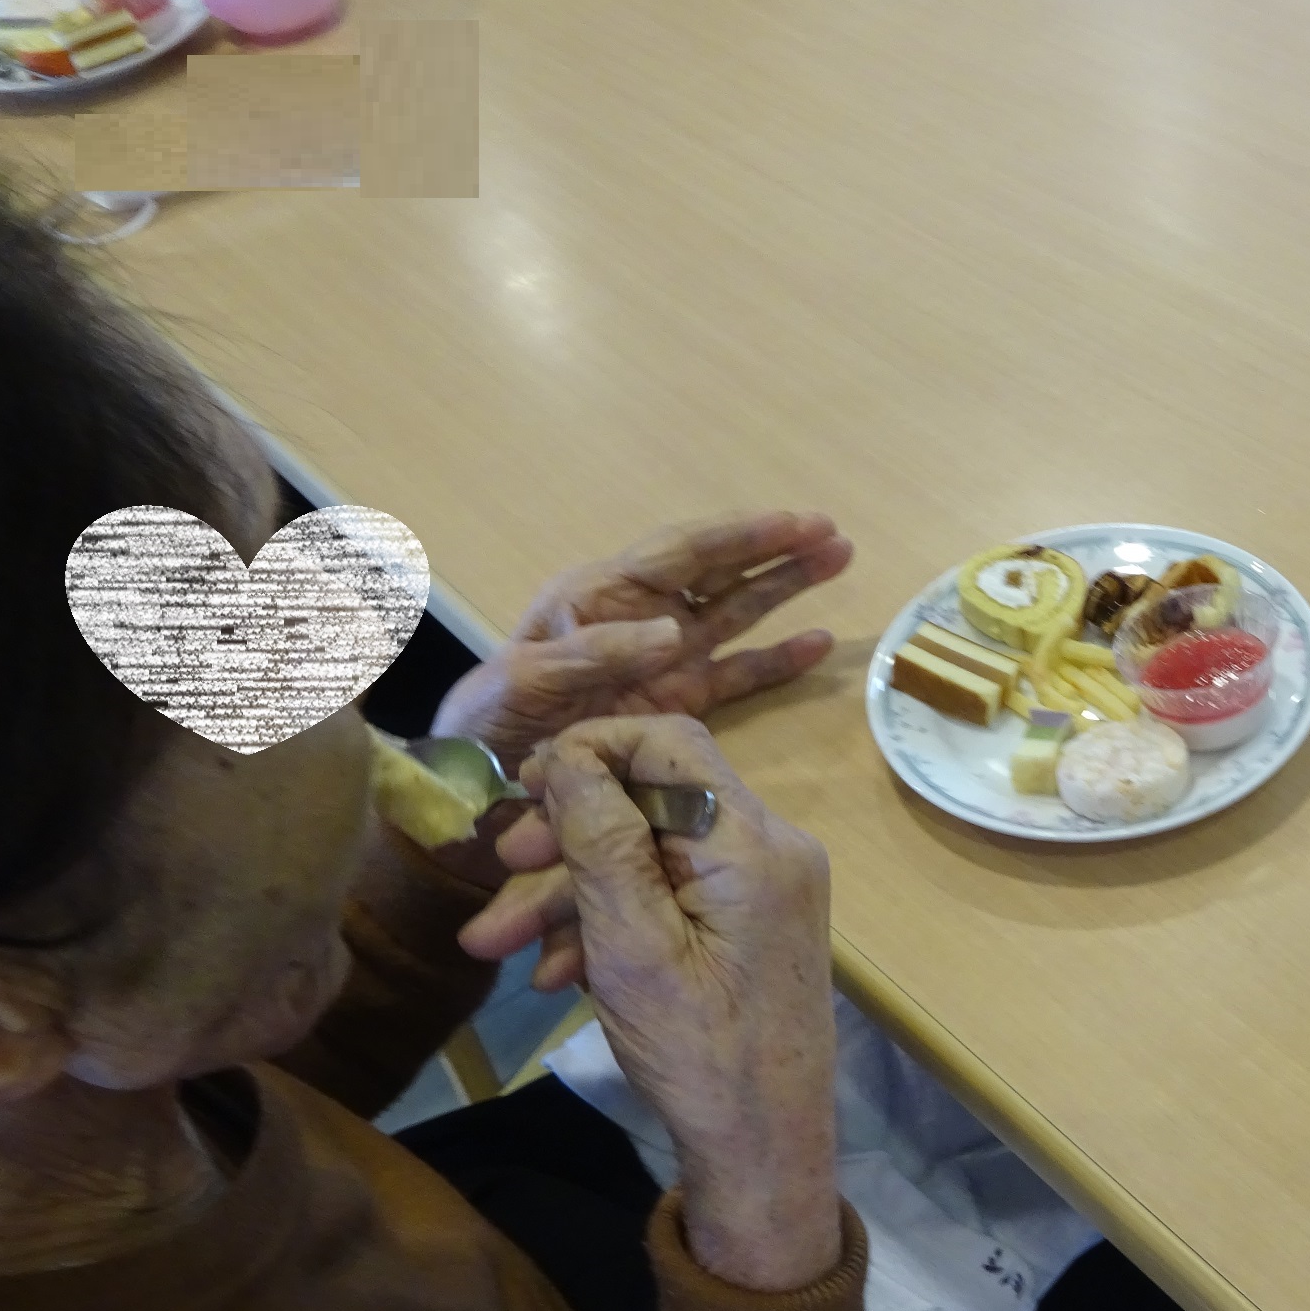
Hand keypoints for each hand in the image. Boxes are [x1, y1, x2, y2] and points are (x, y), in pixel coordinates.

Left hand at [431, 512, 853, 773]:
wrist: (470, 788)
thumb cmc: (486, 721)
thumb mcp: (525, 680)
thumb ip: (595, 653)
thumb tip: (674, 631)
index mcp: (599, 597)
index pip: (681, 553)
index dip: (740, 536)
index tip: (793, 522)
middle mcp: (638, 618)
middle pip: (719, 572)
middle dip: (774, 550)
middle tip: (832, 534)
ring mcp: (661, 663)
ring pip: (736, 613)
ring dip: (785, 587)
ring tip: (839, 560)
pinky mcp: (674, 705)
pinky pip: (736, 676)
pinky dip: (776, 661)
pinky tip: (818, 645)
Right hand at [459, 715, 839, 1291]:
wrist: (764, 1150)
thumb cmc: (699, 1053)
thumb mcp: (631, 946)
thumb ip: (601, 842)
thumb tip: (572, 756)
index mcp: (750, 843)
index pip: (668, 744)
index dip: (589, 751)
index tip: (524, 787)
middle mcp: (769, 851)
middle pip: (652, 802)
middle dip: (565, 835)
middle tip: (497, 866)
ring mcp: (763, 891)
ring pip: (651, 858)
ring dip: (571, 894)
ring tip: (493, 945)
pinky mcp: (750, 928)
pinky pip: (672, 899)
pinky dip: (612, 925)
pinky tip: (554, 975)